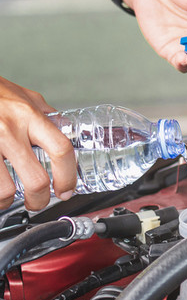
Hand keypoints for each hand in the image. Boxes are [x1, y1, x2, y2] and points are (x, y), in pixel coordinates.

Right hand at [0, 78, 76, 209]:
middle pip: (36, 179)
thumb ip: (46, 116)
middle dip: (40, 200)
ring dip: (8, 202)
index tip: (67, 189)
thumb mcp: (25, 97)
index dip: (68, 175)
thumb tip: (66, 129)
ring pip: (5, 191)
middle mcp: (9, 129)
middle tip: (38, 202)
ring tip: (8, 199)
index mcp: (29, 116)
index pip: (61, 149)